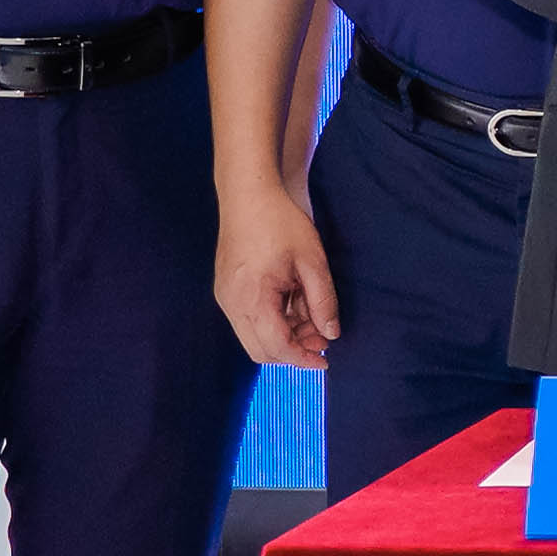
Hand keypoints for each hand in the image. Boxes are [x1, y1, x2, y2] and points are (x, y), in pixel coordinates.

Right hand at [216, 180, 339, 367]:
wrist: (249, 195)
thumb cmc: (282, 223)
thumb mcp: (313, 262)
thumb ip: (323, 302)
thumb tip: (331, 334)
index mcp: (252, 298)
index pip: (277, 346)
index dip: (302, 359)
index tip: (325, 360)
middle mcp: (232, 303)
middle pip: (260, 350)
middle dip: (293, 350)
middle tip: (321, 336)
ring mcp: (225, 297)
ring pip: (253, 337)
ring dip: (283, 335)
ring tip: (310, 313)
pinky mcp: (225, 290)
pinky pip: (247, 320)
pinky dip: (271, 321)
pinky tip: (292, 302)